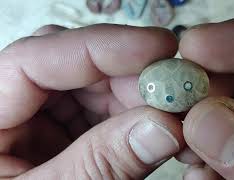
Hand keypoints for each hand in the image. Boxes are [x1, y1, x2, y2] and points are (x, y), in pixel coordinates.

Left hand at [0, 25, 185, 178]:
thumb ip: (102, 163)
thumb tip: (166, 126)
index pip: (34, 59)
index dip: (100, 48)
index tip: (157, 48)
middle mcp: (12, 107)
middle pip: (73, 67)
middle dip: (130, 74)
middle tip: (177, 87)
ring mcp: (43, 117)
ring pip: (97, 85)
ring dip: (139, 96)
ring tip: (175, 111)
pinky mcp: (68, 131)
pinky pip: (106, 109)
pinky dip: (136, 115)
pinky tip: (159, 125)